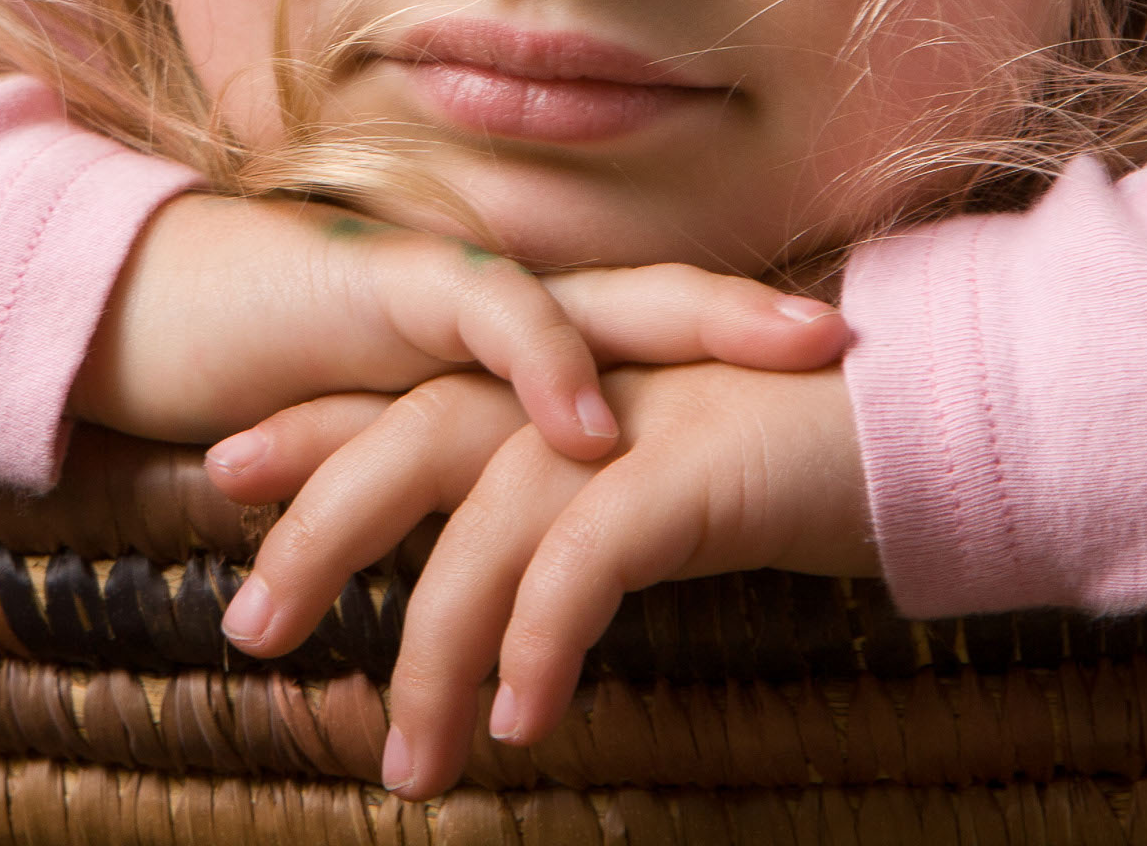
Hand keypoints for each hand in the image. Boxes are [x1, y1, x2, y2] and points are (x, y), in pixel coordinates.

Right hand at [66, 192, 848, 462]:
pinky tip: (599, 427)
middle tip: (869, 341)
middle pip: (663, 296)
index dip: (749, 343)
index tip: (854, 368)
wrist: (160, 323)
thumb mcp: (413, 451)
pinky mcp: (389, 295)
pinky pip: (486, 320)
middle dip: (766, 316)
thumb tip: (568, 555)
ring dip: (708, 329)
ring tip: (802, 357)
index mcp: (517, 334)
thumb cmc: (280, 390)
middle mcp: (504, 298)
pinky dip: (549, 371)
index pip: (656, 328)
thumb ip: (491, 484)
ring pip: (605, 299)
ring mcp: (454, 288)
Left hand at [204, 360, 875, 796]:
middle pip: (408, 447)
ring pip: (483, 531)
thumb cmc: (793, 456)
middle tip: (248, 632)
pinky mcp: (688, 472)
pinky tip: (521, 721)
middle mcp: (574, 389)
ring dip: (431, 653)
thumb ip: (568, 510)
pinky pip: (584, 564)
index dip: (310, 437)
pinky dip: (541, 643)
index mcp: (557, 382)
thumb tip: (497, 593)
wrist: (928, 416)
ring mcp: (630, 424)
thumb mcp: (654, 480)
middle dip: (318, 536)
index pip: (406, 401)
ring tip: (406, 765)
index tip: (218, 482)